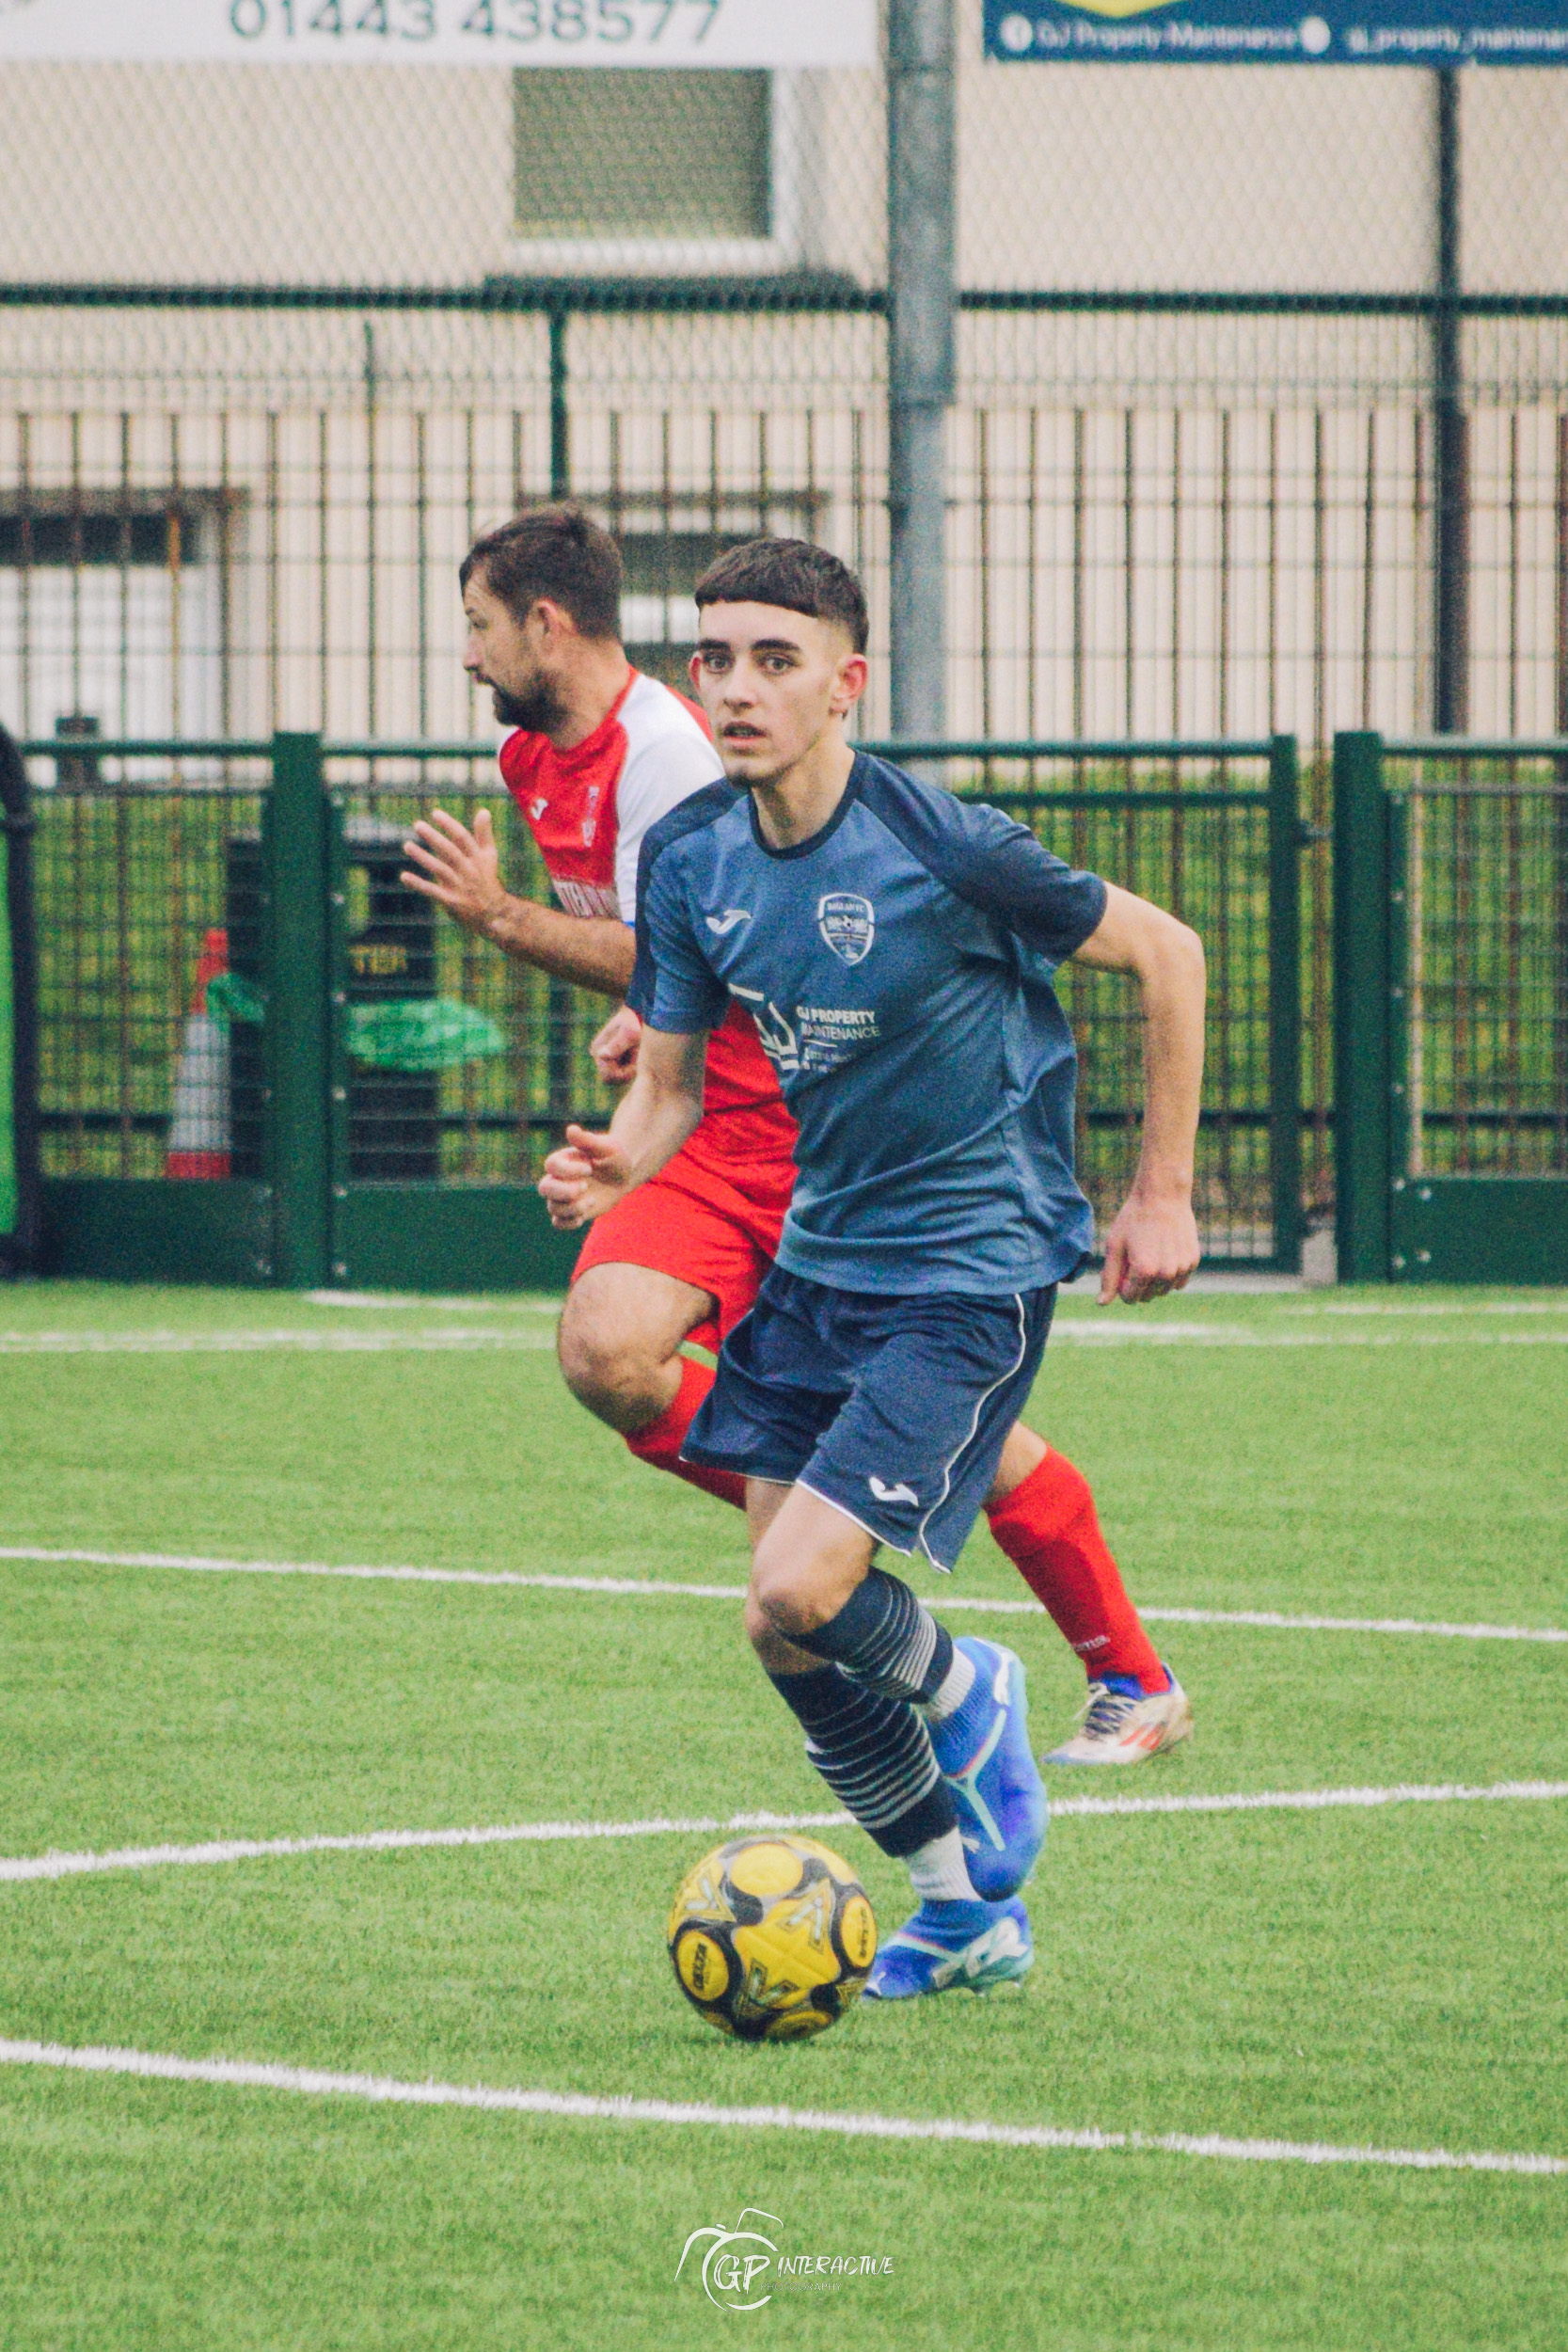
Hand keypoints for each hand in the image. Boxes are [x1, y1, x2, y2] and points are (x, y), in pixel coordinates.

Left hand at [401, 808, 508, 935]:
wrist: (494, 913)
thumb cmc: (487, 880)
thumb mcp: (489, 856)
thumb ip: (484, 834)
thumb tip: (483, 810)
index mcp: (476, 858)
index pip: (463, 838)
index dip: (449, 825)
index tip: (435, 814)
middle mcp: (468, 871)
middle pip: (450, 852)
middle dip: (434, 838)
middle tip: (418, 825)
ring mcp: (459, 887)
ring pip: (440, 869)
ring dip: (423, 857)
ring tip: (407, 845)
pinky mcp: (451, 901)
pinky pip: (433, 892)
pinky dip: (419, 884)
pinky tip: (404, 876)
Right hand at [538, 1124, 632, 1228]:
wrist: (622, 1175)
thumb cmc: (613, 1156)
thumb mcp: (605, 1147)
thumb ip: (587, 1140)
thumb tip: (571, 1129)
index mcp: (563, 1160)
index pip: (551, 1166)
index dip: (568, 1170)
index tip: (589, 1168)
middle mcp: (558, 1179)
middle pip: (544, 1188)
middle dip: (564, 1192)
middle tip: (585, 1187)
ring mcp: (563, 1197)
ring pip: (552, 1208)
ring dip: (572, 1208)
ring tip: (592, 1200)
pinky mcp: (571, 1212)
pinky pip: (558, 1223)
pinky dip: (570, 1222)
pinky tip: (586, 1214)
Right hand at [590, 1005, 642, 1085]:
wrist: (638, 1012)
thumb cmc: (635, 1021)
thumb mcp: (630, 1034)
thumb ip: (618, 1045)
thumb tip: (602, 1055)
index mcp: (598, 1050)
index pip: (609, 1076)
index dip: (625, 1073)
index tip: (637, 1061)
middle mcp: (598, 1054)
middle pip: (613, 1078)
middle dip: (627, 1071)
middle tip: (638, 1055)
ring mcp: (603, 1056)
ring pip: (618, 1075)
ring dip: (630, 1067)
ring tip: (637, 1051)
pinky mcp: (611, 1056)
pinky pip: (621, 1070)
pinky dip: (631, 1064)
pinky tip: (636, 1052)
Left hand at [1098, 1190, 1199, 1305]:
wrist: (1163, 1195)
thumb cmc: (1134, 1219)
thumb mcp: (1115, 1246)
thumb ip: (1109, 1277)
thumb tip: (1102, 1303)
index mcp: (1144, 1271)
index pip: (1129, 1297)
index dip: (1122, 1283)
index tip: (1123, 1264)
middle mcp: (1166, 1274)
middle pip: (1147, 1296)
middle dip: (1138, 1283)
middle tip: (1136, 1256)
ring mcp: (1182, 1268)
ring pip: (1163, 1290)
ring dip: (1155, 1280)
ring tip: (1150, 1253)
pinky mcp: (1193, 1262)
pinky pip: (1179, 1281)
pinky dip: (1171, 1274)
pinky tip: (1165, 1253)